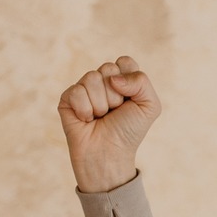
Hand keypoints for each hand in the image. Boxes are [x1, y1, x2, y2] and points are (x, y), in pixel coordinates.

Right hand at [57, 57, 160, 192]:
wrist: (109, 154)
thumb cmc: (128, 132)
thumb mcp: (149, 106)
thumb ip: (141, 82)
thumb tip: (113, 78)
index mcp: (122, 79)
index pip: (125, 62)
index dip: (129, 81)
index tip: (129, 100)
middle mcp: (102, 81)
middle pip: (108, 68)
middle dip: (115, 94)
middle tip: (113, 112)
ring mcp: (84, 88)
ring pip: (91, 78)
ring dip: (100, 104)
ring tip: (100, 117)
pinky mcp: (67, 98)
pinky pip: (77, 91)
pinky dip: (85, 110)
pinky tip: (86, 121)